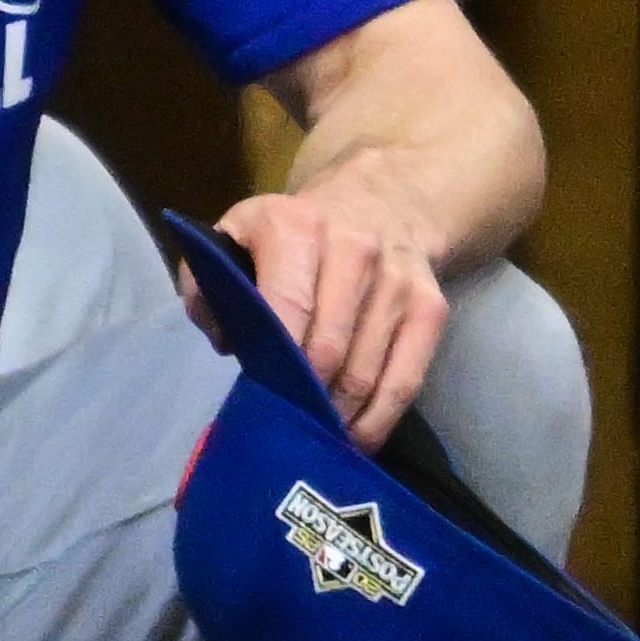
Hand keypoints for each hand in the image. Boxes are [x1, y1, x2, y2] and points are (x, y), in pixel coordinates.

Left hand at [186, 183, 449, 447]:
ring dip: (337, 415)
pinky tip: (355, 438)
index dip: (275, 360)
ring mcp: (398, 281)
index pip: (287, 307)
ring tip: (315, 434)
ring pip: (365, 373)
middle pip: (329, 350)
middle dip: (303, 396)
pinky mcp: (431, 308)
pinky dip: (378, 420)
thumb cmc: (295, 234)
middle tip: (284, 423)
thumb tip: (227, 339)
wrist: (380, 202)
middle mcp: (355, 249)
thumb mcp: (239, 234)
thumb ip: (208, 284)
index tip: (262, 395)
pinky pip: (406, 380)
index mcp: (298, 228)